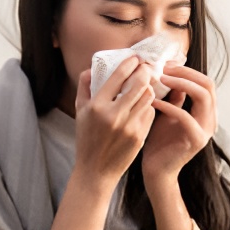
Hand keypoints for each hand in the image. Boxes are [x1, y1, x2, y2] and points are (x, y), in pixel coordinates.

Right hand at [72, 56, 157, 190]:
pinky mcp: (139, 136)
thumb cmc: (86, 139)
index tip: (135, 58)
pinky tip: (143, 106)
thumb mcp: (80, 111)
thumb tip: (92, 67)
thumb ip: (84, 86)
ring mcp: (129, 126)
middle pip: (139, 84)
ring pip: (148, 98)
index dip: (130, 63)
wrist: (96, 170)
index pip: (118, 76)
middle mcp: (114, 115)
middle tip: (146, 67)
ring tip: (146, 86)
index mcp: (97, 106)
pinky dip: (148, 107)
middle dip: (145, 72)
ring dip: (148, 89)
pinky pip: (150, 113)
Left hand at [141, 64, 217, 187]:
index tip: (166, 64)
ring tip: (160, 79)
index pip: (205, 83)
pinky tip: (153, 101)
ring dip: (181, 84)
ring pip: (203, 96)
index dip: (187, 71)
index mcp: (206, 112)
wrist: (156, 170)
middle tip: (164, 68)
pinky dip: (169, 105)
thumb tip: (173, 74)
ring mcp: (206, 130)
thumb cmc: (159, 142)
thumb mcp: (167, 113)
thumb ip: (175, 97)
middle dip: (185, 73)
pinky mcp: (197, 140)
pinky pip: (186, 116)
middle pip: (208, 85)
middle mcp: (211, 120)